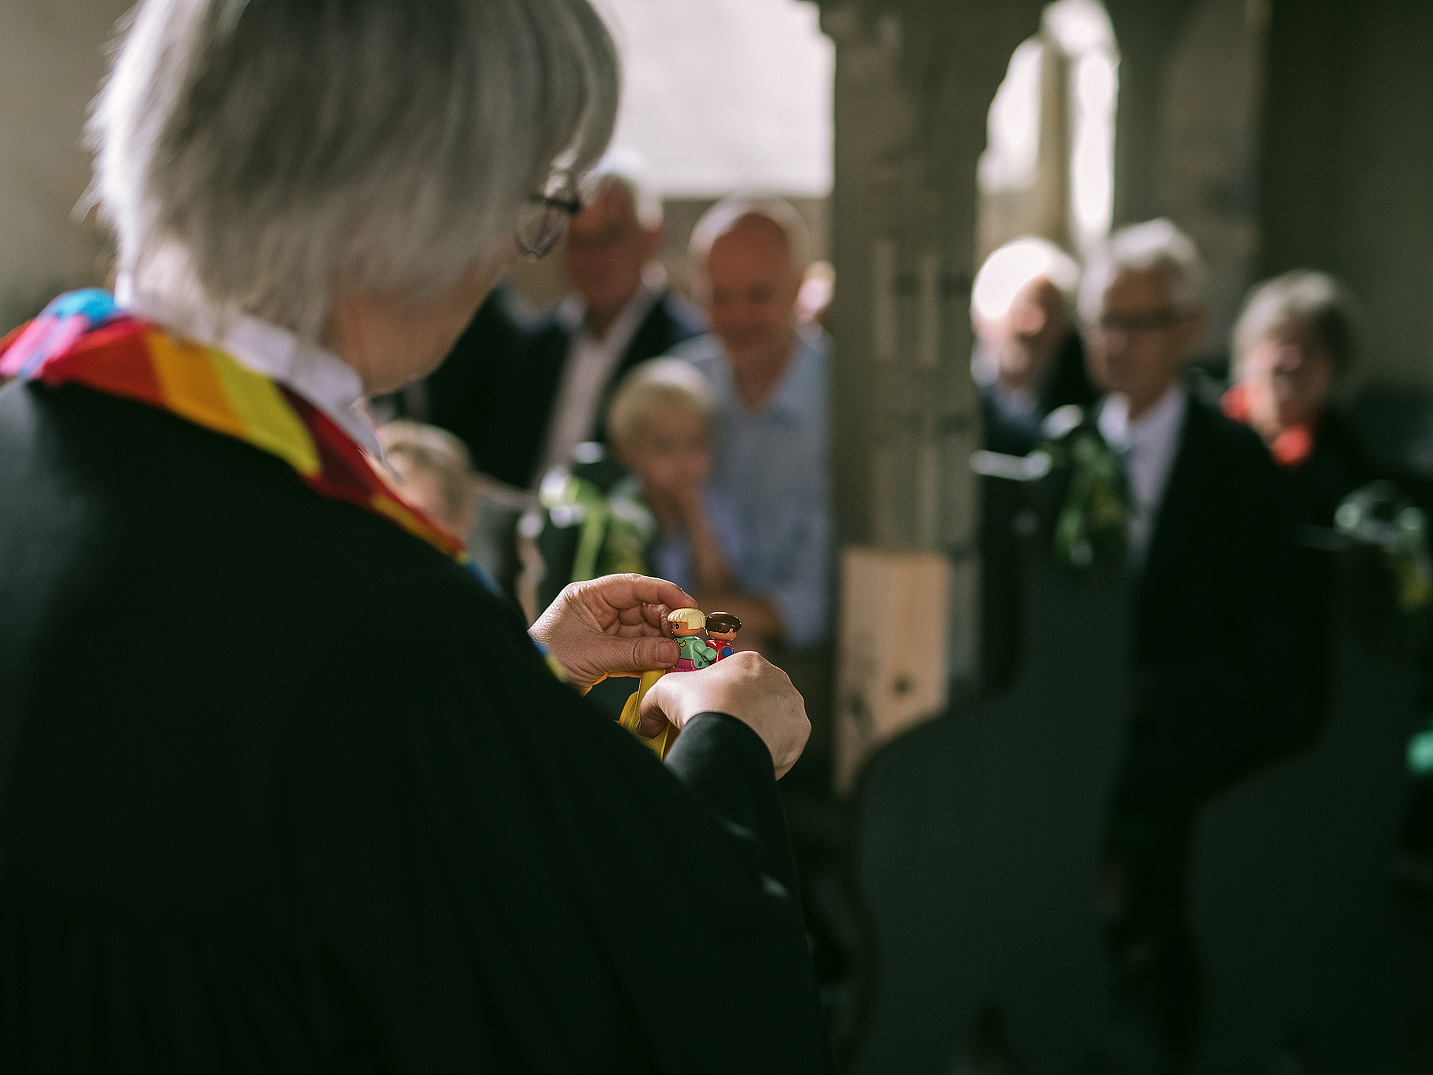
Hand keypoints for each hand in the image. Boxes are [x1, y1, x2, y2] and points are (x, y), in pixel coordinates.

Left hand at [529, 574, 691, 691]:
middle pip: (645, 608)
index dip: (665, 593)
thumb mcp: (592, 654)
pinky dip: (653, 658)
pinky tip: (669, 664)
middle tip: (691, 638)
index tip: (689, 607)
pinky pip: (638, 651)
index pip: (633, 585)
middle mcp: (599, 609)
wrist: (527, 687)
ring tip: (683, 654)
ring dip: (665, 642)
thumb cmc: (545, 661)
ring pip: (645, 631)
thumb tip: (672, 651)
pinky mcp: (608, 652)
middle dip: (669, 622)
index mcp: (588, 595)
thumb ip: (634, 653)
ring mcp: (604, 631)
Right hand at [639, 652, 809, 777]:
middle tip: (719, 733)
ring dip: (755, 733)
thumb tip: (645, 723)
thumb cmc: (702, 705)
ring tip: (732, 748)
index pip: (735, 678)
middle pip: (756, 699)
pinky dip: (768, 753)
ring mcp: (792, 705)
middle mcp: (778, 678)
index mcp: (750, 661)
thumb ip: (652, 703)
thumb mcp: (665, 691)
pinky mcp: (800, 732)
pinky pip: (784, 744)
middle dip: (739, 716)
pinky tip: (747, 758)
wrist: (726, 735)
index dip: (719, 696)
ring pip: (772, 721)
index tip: (708, 711)